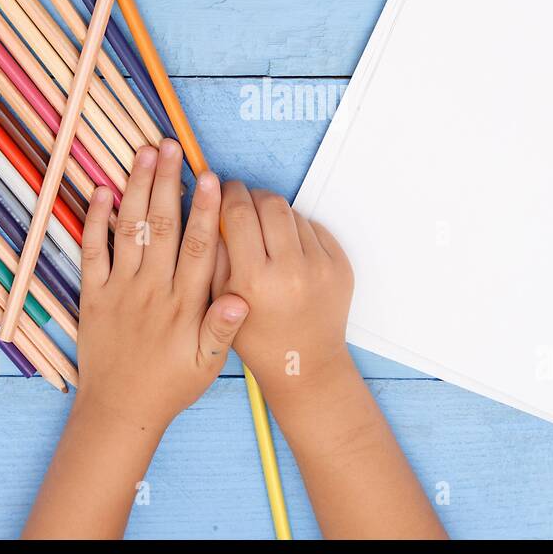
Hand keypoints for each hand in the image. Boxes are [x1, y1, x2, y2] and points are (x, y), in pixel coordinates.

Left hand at [76, 140, 249, 434]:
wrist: (119, 410)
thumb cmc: (170, 385)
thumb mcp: (208, 365)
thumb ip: (223, 329)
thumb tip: (242, 298)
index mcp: (184, 304)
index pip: (199, 247)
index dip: (206, 210)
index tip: (211, 177)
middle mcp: (151, 290)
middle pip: (161, 226)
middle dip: (167, 183)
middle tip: (172, 147)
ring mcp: (119, 290)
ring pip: (129, 230)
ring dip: (136, 188)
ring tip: (144, 154)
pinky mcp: (93, 295)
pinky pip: (92, 251)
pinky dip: (96, 220)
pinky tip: (103, 191)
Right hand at [212, 183, 353, 400]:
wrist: (304, 364)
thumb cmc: (256, 338)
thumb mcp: (220, 300)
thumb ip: (213, 254)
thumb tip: (212, 209)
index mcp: (255, 280)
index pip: (239, 212)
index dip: (228, 193)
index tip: (223, 189)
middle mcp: (291, 270)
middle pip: (270, 203)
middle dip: (252, 196)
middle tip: (243, 203)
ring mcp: (321, 266)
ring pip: (293, 213)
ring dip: (275, 214)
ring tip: (264, 232)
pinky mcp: (340, 266)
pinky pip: (314, 228)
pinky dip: (297, 230)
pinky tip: (287, 249)